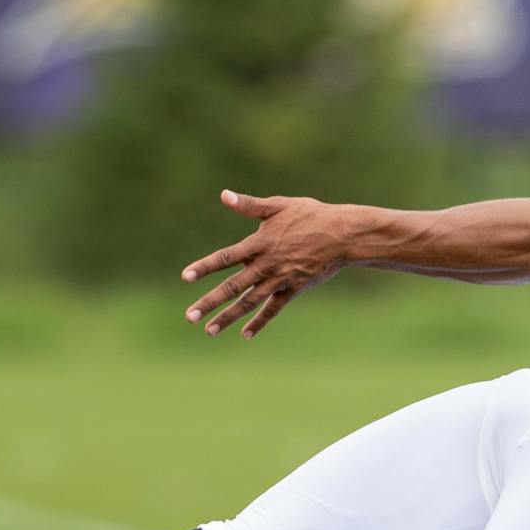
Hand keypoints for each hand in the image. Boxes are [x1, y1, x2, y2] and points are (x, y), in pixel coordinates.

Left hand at [181, 190, 353, 339]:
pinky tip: (246, 334)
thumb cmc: (310, 215)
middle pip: (232, 287)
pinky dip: (260, 322)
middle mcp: (266, 265)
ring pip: (249, 302)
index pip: (225, 257)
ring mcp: (280, 279)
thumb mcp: (279, 205)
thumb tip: (223, 195)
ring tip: (209, 331)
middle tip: (189, 317)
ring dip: (228, 317)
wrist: (344, 235)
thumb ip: (249, 205)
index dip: (204, 267)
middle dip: (209, 302)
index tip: (185, 277)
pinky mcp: (294, 289)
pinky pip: (274, 309)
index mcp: (259, 243)